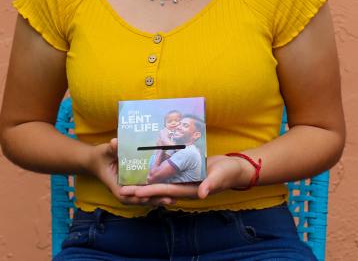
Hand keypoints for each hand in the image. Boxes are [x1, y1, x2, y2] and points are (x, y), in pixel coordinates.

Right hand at [90, 139, 174, 206]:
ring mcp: (129, 188)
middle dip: (152, 200)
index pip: (124, 195)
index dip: (135, 197)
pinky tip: (168, 193)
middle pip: (137, 199)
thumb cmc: (101, 156)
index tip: (146, 197)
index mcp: (114, 184)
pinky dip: (155, 193)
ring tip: (172, 199)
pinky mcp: (134, 184)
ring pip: (142, 197)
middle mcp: (123, 189)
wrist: (97, 160)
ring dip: (156, 199)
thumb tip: (114, 142)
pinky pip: (145, 191)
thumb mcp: (105, 152)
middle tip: (167, 200)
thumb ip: (111, 149)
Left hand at [119, 154, 251, 201]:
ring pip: (162, 179)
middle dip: (141, 188)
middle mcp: (184, 186)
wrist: (236, 168)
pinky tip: (149, 164)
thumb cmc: (229, 173)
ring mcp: (185, 178)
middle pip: (158, 187)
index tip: (132, 193)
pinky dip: (159, 169)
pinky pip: (170, 170)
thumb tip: (201, 194)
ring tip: (130, 176)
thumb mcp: (220, 177)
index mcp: (189, 190)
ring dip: (147, 179)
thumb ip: (211, 185)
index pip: (164, 191)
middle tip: (121, 187)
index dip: (148, 192)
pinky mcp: (187, 170)